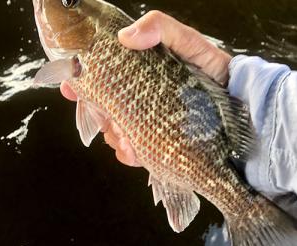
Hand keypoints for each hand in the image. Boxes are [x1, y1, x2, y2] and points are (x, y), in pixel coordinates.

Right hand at [61, 11, 231, 165]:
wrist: (237, 105)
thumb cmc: (212, 70)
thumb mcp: (190, 43)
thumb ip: (162, 30)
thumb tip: (126, 37)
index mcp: (140, 77)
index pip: (102, 79)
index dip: (80, 82)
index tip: (68, 86)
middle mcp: (140, 100)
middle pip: (104, 110)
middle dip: (99, 116)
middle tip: (106, 118)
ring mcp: (147, 123)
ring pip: (115, 133)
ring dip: (113, 137)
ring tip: (124, 137)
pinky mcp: (158, 143)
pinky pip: (133, 153)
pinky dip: (128, 154)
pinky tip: (133, 151)